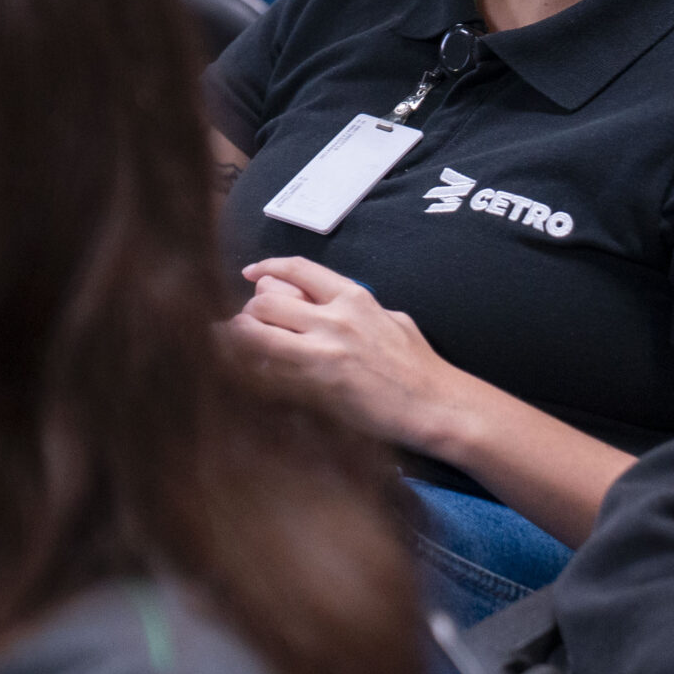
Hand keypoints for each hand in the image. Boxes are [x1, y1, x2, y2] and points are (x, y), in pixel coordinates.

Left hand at [228, 256, 469, 452]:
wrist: (434, 405)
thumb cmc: (418, 365)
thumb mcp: (389, 317)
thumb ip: (352, 307)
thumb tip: (321, 301)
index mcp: (352, 297)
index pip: (296, 269)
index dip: (265, 267)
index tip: (250, 274)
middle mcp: (333, 319)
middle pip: (264, 301)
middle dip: (250, 312)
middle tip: (247, 325)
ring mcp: (322, 353)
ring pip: (256, 336)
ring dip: (241, 342)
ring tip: (238, 349)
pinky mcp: (315, 388)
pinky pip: (267, 374)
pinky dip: (254, 373)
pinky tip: (253, 377)